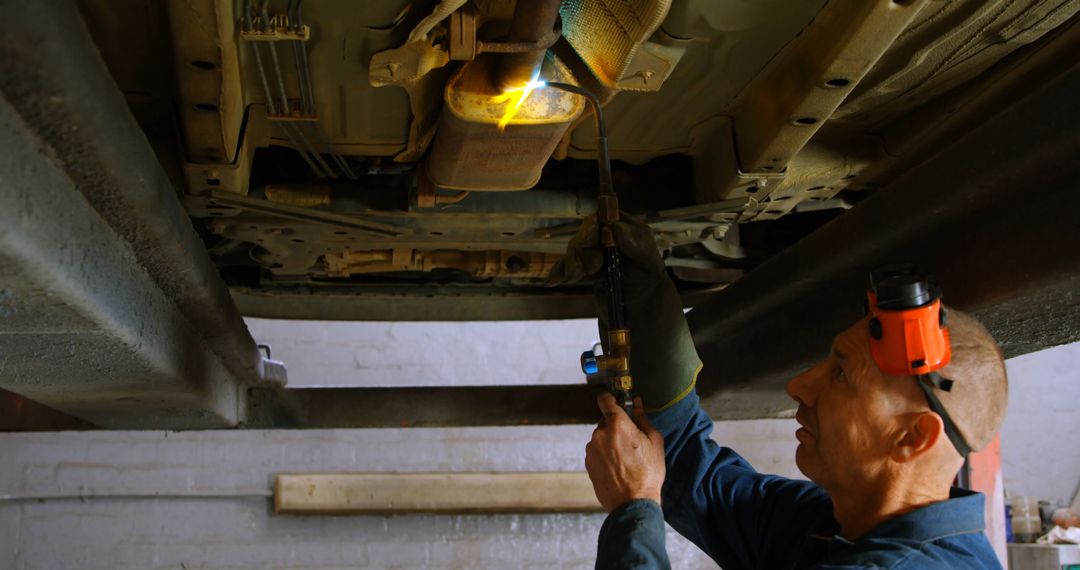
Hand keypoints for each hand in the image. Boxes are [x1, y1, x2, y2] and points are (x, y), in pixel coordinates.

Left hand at [585, 393, 665, 511]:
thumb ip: (642, 418)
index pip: (605, 399)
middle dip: (617, 427)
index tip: (616, 402)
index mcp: (617, 424)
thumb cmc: (648, 472)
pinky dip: (605, 455)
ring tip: (626, 460)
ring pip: (601, 438)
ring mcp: (591, 449)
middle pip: (606, 421)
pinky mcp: (588, 463)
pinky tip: (618, 468)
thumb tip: (636, 402)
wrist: (633, 503)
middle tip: (632, 442)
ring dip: (610, 442)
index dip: (610, 399)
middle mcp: (600, 433)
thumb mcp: (654, 441)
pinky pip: (597, 452)